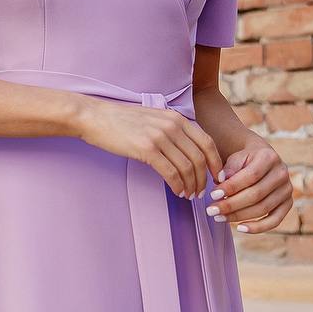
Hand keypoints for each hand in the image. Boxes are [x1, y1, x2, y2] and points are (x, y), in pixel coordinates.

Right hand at [75, 96, 223, 198]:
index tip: (215, 176)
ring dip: (191, 185)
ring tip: (189, 195)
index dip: (215, 162)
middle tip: (200, 192)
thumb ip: (172, 130)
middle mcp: (172, 125)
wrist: (96, 116)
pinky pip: (171, 172)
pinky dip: (177, 185)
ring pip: (187, 167)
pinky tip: (177, 191)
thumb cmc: (122, 121)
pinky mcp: (147, 149)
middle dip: (203, 178)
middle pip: (199, 157)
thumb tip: (187, 151)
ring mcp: (160, 136)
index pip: (207, 142)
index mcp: (177, 118)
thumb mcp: (154, 118)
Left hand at [206, 133, 292, 232]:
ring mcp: (287, 190)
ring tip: (219, 217)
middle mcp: (282, 173)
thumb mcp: (236, 158)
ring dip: (239, 216)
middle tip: (212, 210)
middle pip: (256, 194)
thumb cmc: (245, 160)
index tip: (212, 195)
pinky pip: (274, 221)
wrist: (261, 159)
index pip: (250, 176)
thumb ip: (229, 168)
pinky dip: (258, 228)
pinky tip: (239, 228)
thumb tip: (220, 181)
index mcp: (269, 157)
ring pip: (263, 209)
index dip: (231, 187)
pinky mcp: (287, 204)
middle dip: (231, 204)